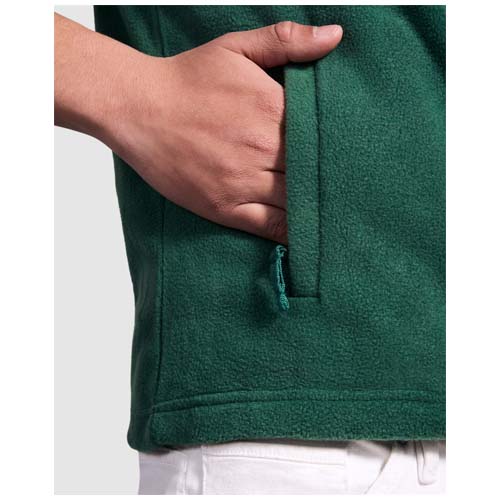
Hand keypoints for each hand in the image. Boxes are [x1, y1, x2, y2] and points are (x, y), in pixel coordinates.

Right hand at [55, 16, 342, 242]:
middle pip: (313, 175)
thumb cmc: (187, 78)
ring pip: (295, 204)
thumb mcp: (236, 47)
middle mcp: (262, 150)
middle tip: (361, 196)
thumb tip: (335, 36)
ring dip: (319, 212)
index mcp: (271, 111)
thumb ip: (287, 40)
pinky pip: (268, 227)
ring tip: (344, 221)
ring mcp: (243, 182)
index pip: (322, 138)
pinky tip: (309, 239)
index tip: (361, 159)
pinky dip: (291, 235)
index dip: (343, 151)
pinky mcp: (224, 207)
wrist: (138, 107)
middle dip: (335, 184)